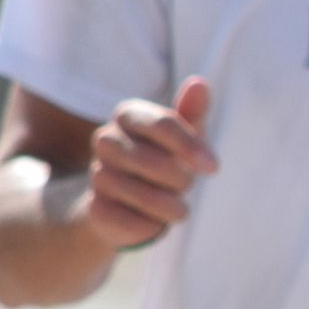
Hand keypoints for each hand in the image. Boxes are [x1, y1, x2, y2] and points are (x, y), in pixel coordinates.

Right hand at [77, 76, 216, 248]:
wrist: (128, 204)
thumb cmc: (164, 160)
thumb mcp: (184, 136)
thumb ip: (192, 112)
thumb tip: (200, 83)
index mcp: (128, 114)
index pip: (163, 124)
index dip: (191, 148)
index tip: (213, 168)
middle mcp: (105, 140)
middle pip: (157, 162)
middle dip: (182, 181)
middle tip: (184, 186)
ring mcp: (95, 174)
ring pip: (147, 196)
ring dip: (172, 207)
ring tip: (173, 205)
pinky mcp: (95, 209)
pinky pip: (136, 221)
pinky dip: (154, 225)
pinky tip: (151, 220)